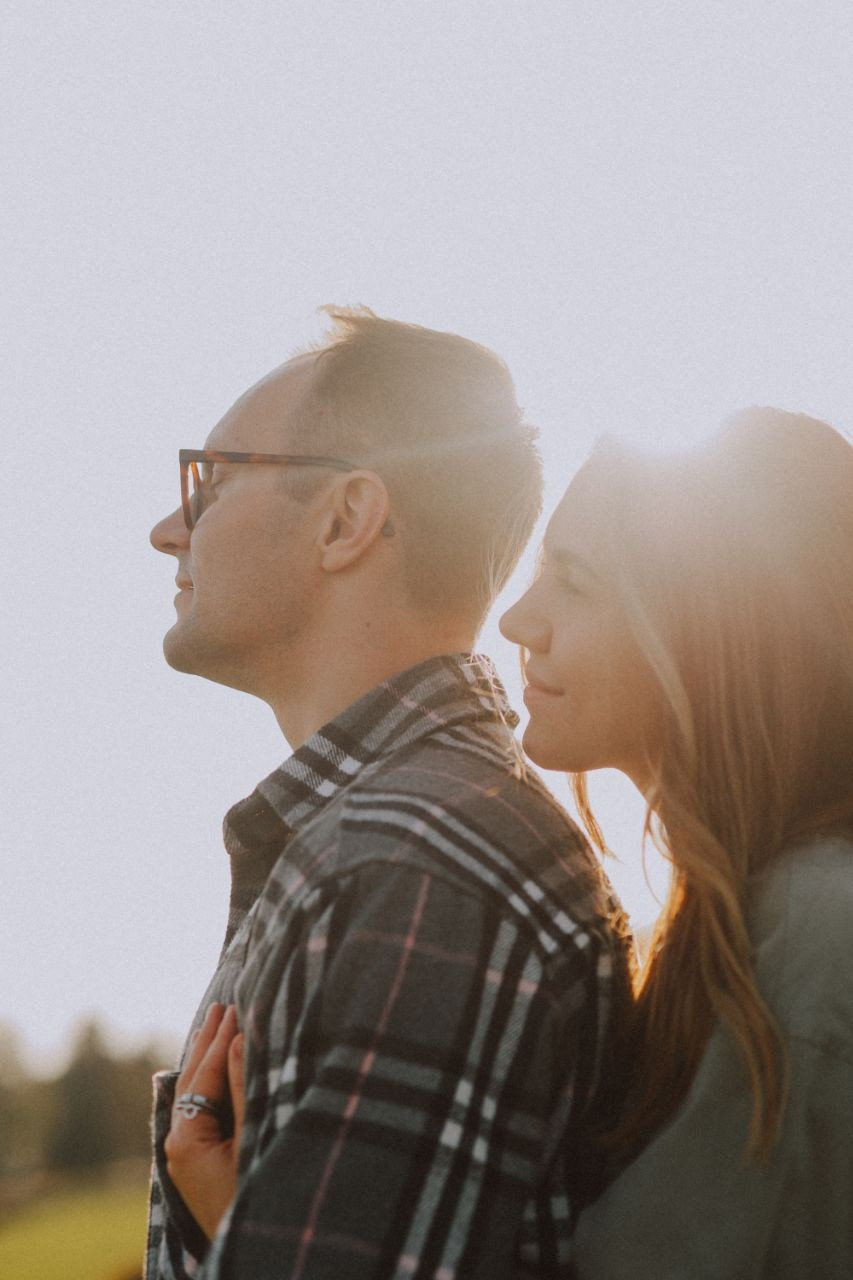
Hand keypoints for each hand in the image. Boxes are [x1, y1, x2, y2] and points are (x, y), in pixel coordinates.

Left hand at [165, 1003, 245, 1239]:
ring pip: (194, 1097)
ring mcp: (187, 1159)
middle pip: (191, 1082)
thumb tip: (236, 1040)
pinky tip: (215, 1074)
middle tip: (220, 1006)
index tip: (234, 1007)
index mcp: (186, 1139)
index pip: (203, 1075)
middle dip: (207, 1044)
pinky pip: (200, 1113)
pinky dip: (209, 1085)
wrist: (258, 1253)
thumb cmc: (258, 1198)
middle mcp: (178, 1147)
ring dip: (207, 1061)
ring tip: (215, 1029)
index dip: (220, 1039)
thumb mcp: (254, 1140)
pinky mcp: (199, 1168)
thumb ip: (243, 1089)